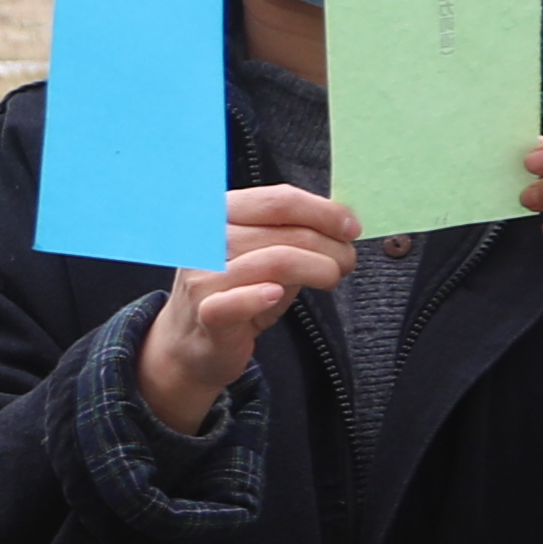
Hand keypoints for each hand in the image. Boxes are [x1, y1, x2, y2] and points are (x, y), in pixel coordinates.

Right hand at [136, 187, 358, 436]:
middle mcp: (208, 239)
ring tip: (332, 278)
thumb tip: (342, 221)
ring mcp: (204, 275)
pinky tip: (276, 296)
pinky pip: (240, 300)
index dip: (323, 212)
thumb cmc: (235, 291)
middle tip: (347, 261)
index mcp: (221, 213)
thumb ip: (290, 232)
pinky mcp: (206, 312)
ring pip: (278, 260)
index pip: (279, 201)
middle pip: (287, 232)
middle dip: (331, 246)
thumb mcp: (261, 252)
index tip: (351, 227)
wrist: (191, 343)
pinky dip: (263, 297)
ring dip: (320, 270)